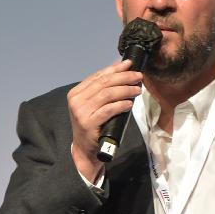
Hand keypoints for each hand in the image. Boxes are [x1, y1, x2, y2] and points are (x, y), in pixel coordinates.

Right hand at [67, 58, 142, 182]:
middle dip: (123, 77)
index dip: (114, 68)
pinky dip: (121, 104)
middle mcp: (76, 100)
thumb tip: (120, 69)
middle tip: (138, 76)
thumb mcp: (94, 105)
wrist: (85, 150)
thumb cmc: (93, 126)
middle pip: (103, 83)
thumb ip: (102, 90)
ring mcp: (81, 112)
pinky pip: (108, 109)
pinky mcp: (88, 123)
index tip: (129, 64)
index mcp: (76, 93)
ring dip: (125, 89)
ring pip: (107, 94)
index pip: (97, 76)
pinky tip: (129, 103)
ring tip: (137, 89)